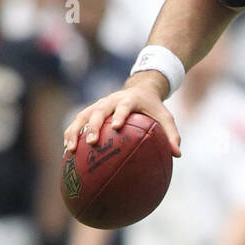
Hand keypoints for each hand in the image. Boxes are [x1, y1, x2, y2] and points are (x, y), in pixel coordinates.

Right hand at [63, 73, 181, 155]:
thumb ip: (172, 134)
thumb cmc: (153, 108)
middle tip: (91, 142)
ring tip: (70, 150)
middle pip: (99, 111)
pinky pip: (78, 122)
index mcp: (129, 100)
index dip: (119, 115)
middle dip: (94, 126)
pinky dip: (71, 134)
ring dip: (75, 131)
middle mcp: (111, 100)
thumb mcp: (165, 117)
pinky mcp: (91, 111)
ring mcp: (98, 105)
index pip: (124, 106)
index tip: (116, 127)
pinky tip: (66, 152)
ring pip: (83, 116)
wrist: (139, 89)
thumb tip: (177, 155)